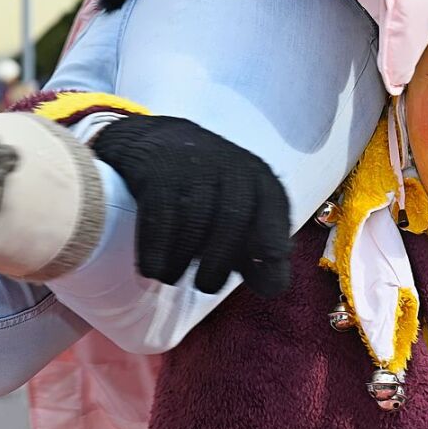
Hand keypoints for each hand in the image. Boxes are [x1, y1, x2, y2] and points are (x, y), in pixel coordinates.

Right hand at [92, 115, 291, 296]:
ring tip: (172, 276)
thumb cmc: (207, 191)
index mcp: (259, 179)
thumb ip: (258, 251)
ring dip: (182, 259)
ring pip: (193, 221)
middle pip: (231, 219)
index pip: (274, 208)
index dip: (272, 241)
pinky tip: (153, 268)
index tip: (268, 275)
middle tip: (205, 286)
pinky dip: (155, 249)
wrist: (156, 141)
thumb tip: (275, 287)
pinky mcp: (158, 170)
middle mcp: (231, 167)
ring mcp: (194, 166)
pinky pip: (159, 216)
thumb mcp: (240, 215)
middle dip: (218, 262)